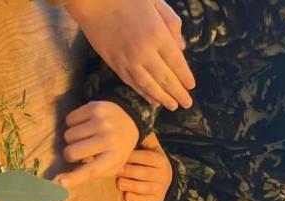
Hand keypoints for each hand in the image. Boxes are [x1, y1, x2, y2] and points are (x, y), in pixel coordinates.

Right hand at [55, 101, 140, 188]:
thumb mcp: (112, 163)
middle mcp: (108, 139)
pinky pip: (69, 120)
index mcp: (114, 157)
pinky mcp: (94, 108)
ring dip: (72, 138)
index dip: (75, 178)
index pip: (91, 170)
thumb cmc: (117, 146)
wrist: (130, 117)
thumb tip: (62, 181)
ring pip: (68, 135)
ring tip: (85, 136)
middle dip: (70, 154)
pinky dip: (73, 123)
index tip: (61, 182)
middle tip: (79, 151)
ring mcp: (101, 122)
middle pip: (72, 152)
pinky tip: (85, 124)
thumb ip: (91, 173)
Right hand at [65, 0, 194, 109]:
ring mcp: (128, 61)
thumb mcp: (155, 2)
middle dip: (178, 93)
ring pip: (149, 86)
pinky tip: (153, 101)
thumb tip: (182, 48)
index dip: (185, 77)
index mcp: (157, 34)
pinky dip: (144, 94)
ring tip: (173, 107)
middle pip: (166, 79)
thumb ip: (171, 23)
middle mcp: (144, 52)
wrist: (92, 1)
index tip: (191, 86)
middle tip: (187, 104)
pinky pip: (133, 84)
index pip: (177, 62)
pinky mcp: (115, 65)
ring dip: (163, 98)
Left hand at [117, 133, 173, 200]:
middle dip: (129, 172)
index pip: (147, 157)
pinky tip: (127, 196)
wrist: (164, 178)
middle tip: (115, 170)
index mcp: (161, 159)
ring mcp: (161, 188)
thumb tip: (131, 123)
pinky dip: (137, 199)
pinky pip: (147, 200)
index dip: (132, 157)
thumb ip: (143, 138)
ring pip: (146, 187)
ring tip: (119, 183)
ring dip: (132, 185)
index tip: (116, 154)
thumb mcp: (150, 147)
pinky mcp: (157, 199)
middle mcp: (163, 174)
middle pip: (145, 173)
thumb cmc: (150, 159)